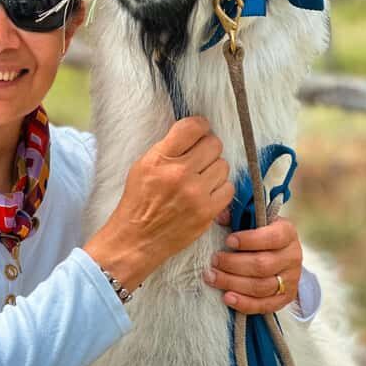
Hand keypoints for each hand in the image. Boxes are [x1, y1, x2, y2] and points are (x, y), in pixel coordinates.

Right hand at [84, 117, 234, 291]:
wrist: (137, 239)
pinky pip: (228, 188)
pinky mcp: (207, 212)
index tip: (200, 132)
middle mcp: (179, 173)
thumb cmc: (139, 200)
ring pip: (223, 165)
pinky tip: (207, 192)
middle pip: (214, 144)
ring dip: (214, 169)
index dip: (200, 126)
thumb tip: (195, 133)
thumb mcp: (143, 165)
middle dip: (208, 148)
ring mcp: (196, 194)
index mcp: (160, 158)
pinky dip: (220, 189)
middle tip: (200, 157)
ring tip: (201, 178)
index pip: (193, 127)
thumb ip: (168, 148)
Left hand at [203, 216, 301, 314]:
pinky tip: (227, 297)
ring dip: (233, 283)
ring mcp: (290, 280)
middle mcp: (292, 256)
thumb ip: (238, 216)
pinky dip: (244, 303)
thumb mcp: (255, 220)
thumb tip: (220, 216)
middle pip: (262, 265)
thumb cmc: (262, 233)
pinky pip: (265, 305)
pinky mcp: (285, 298)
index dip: (249, 240)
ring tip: (212, 277)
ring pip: (261, 287)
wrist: (282, 254)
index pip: (271, 238)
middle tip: (214, 260)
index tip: (228, 241)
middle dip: (233, 264)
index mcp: (287, 232)